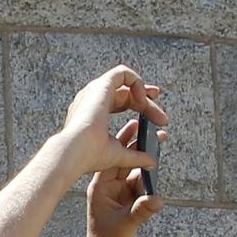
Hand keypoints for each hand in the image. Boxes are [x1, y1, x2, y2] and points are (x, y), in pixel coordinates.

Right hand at [53, 65, 166, 183]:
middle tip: (162, 118)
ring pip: (125, 82)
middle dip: (147, 102)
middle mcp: (91, 100)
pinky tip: (143, 99)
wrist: (75, 152)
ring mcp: (95, 92)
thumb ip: (135, 156)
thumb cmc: (88, 156)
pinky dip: (137, 82)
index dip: (140, 106)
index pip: (120, 102)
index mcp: (92, 113)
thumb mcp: (117, 155)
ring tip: (154, 105)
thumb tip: (151, 162)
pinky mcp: (101, 86)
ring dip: (143, 92)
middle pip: (126, 93)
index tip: (157, 119)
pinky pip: (123, 73)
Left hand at [78, 116, 162, 236]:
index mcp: (100, 188)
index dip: (123, 142)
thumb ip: (141, 212)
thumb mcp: (125, 226)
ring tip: (160, 140)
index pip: (112, 159)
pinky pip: (140, 182)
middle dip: (138, 145)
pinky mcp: (127, 201)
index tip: (135, 125)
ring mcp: (118, 193)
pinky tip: (159, 162)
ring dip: (146, 158)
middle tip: (153, 128)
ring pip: (134, 170)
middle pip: (124, 160)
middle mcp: (108, 187)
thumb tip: (157, 199)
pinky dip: (149, 174)